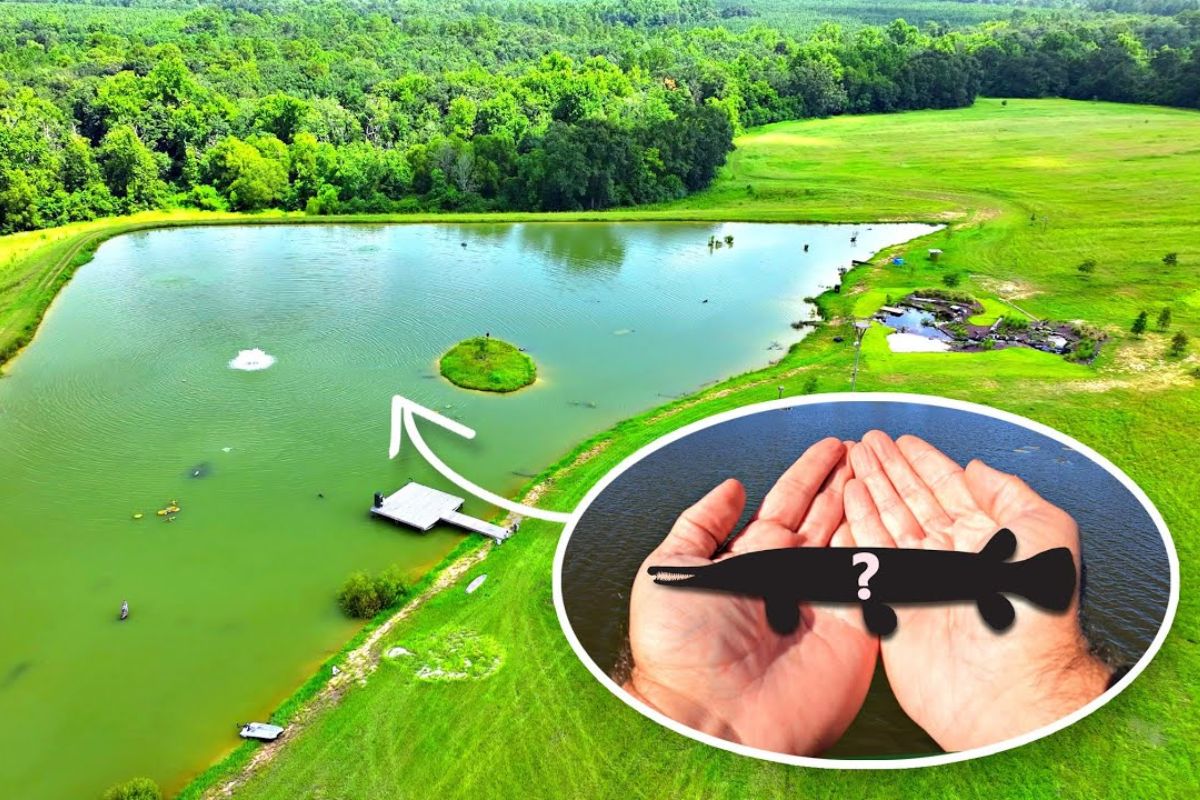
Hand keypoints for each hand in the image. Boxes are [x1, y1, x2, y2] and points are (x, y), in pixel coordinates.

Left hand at [625, 438, 876, 755]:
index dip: (810, 474)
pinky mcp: (852, 630)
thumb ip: (698, 524)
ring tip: (886, 468)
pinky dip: (884, 546)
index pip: (787, 504)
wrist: (710, 716)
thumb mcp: (668, 570)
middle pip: (826, 516)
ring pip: (853, 538)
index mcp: (748, 560)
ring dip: (869, 504)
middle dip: (847, 481)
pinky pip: (873, 580)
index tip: (833, 446)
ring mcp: (822, 600)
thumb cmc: (678, 650)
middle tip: (871, 447)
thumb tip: (731, 485)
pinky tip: (893, 515)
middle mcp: (789, 576)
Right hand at [843, 431, 1109, 750]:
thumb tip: (976, 469)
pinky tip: (845, 501)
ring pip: (885, 522)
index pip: (947, 489)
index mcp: (986, 538)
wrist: (1006, 687)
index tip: (902, 440)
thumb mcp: (1047, 533)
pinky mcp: (890, 604)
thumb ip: (1011, 493)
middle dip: (888, 468)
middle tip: (866, 441)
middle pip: (911, 500)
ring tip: (850, 460)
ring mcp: (918, 579)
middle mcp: (950, 555)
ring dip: (867, 488)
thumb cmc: (1037, 614)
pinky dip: (853, 526)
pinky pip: (866, 557)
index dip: (924, 462)